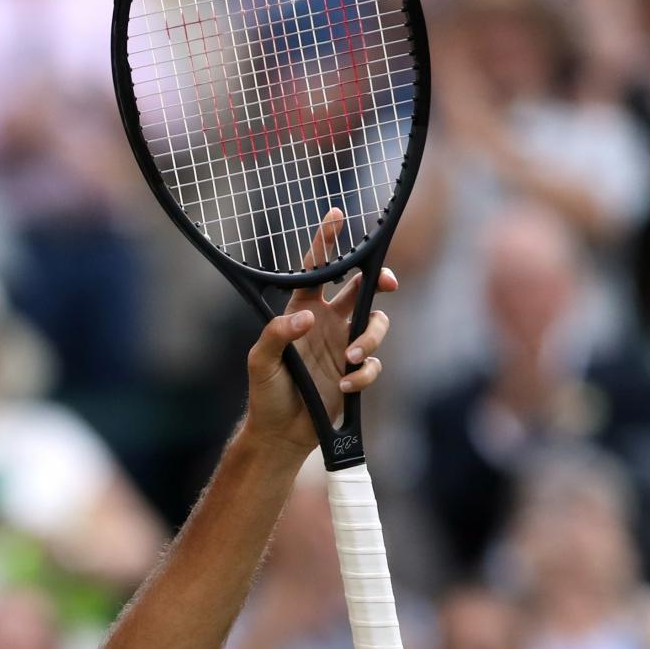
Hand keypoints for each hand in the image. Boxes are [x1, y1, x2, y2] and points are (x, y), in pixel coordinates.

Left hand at [242, 209, 396, 457]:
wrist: (281, 434)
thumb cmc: (265, 394)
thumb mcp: (260, 362)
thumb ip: (278, 335)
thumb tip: (305, 318)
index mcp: (301, 309)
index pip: (316, 269)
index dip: (326, 241)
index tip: (336, 215)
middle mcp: (326, 322)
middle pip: (363, 288)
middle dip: (380, 280)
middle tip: (388, 284)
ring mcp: (343, 345)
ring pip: (376, 324)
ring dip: (370, 339)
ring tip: (350, 360)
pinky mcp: (354, 371)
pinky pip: (373, 363)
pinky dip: (365, 373)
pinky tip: (346, 385)